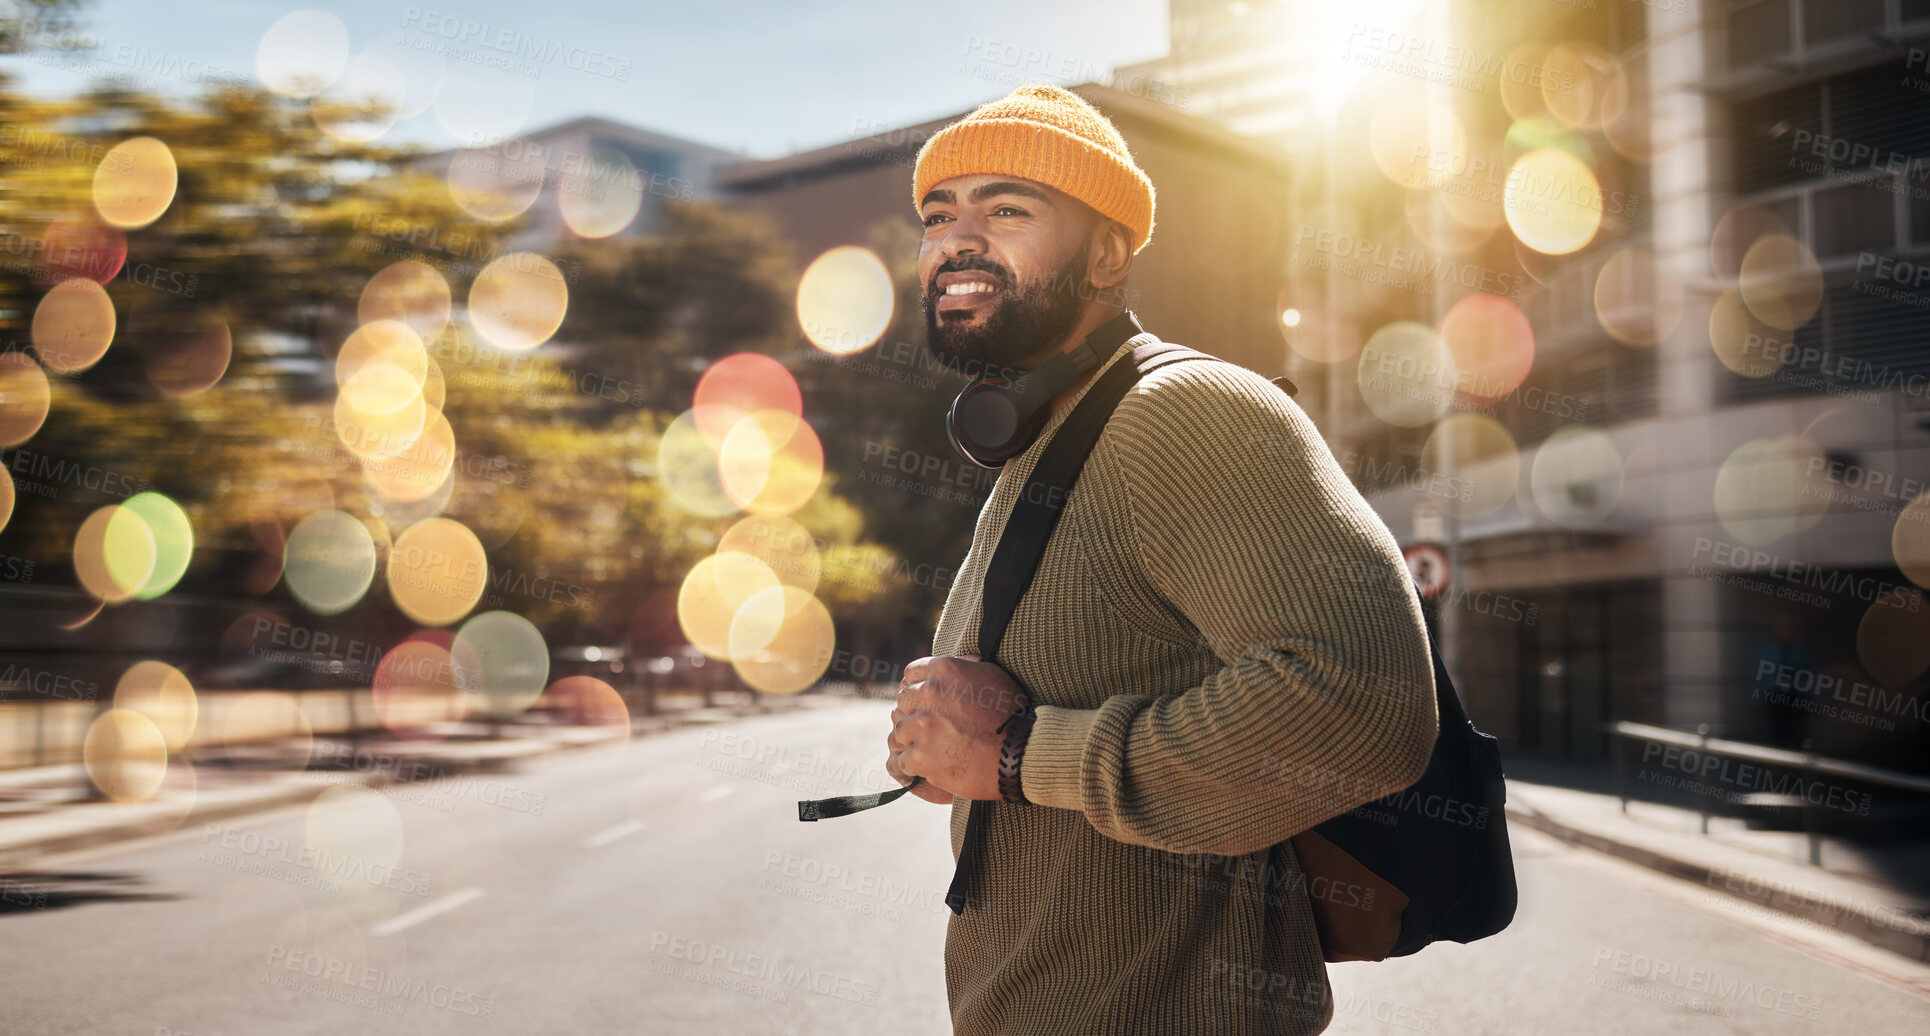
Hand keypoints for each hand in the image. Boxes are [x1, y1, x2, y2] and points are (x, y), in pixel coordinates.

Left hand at [887, 654, 1028, 802]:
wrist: (1023, 752)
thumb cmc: (1012, 713)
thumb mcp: (991, 675)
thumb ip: (965, 667)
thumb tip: (955, 662)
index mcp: (944, 670)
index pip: (911, 675)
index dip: (917, 689)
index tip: (923, 702)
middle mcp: (929, 694)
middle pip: (903, 702)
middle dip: (913, 714)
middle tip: (926, 728)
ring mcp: (923, 726)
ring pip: (898, 732)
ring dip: (910, 741)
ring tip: (924, 749)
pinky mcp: (922, 756)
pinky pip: (901, 761)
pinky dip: (910, 766)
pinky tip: (920, 768)